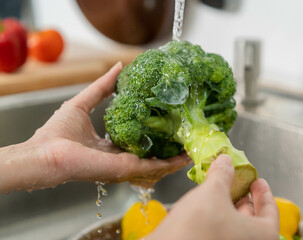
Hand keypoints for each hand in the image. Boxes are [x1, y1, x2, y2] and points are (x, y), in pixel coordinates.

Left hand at [0, 63, 189, 192]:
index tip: (169, 122)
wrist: (45, 154)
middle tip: (187, 136)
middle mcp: (121, 158)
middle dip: (169, 147)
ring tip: (192, 147)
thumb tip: (119, 67)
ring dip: (175, 157)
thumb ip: (102, 87)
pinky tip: (185, 157)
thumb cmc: (57, 133)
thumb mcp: (83, 103)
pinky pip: (154, 167)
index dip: (154, 133)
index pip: (138, 141)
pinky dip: (171, 164)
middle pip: (151, 154)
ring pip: (157, 163)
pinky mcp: (126, 169)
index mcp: (111, 146)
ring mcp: (125, 166)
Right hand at [148, 155, 278, 239]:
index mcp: (261, 236)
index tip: (258, 181)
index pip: (270, 212)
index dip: (264, 193)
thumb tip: (225, 161)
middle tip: (237, 184)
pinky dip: (217, 219)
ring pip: (235, 228)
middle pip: (253, 220)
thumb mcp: (212, 192)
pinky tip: (205, 206)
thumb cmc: (198, 227)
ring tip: (218, 191)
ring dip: (228, 208)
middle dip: (243, 199)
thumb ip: (222, 174)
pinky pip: (221, 233)